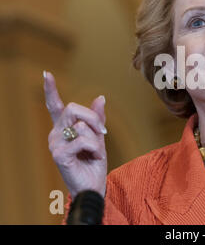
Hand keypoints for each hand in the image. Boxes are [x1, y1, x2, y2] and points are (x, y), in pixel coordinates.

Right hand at [43, 71, 107, 198]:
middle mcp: (55, 133)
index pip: (55, 106)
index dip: (50, 90)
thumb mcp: (98, 136)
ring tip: (95, 152)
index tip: (46, 74)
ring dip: (96, 138)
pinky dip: (95, 148)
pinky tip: (94, 157)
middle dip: (93, 118)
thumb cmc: (93, 161)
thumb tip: (100, 97)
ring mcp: (55, 144)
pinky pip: (83, 139)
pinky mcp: (58, 154)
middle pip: (73, 108)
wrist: (93, 185)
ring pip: (82, 125)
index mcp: (63, 127)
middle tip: (103, 131)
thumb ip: (96, 118)